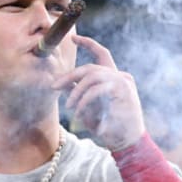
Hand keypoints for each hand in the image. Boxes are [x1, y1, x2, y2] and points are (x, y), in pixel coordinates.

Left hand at [53, 35, 144, 150]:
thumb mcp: (89, 107)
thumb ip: (78, 93)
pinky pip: (97, 89)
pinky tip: (79, 112)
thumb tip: (62, 83)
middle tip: (54, 86)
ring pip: (92, 76)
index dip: (88, 43)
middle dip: (69, 76)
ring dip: (76, 92)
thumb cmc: (108, 126)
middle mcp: (121, 76)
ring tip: (69, 106)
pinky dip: (84, 100)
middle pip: (91, 67)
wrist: (127, 142)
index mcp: (114, 77)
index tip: (73, 38)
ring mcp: (123, 81)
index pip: (102, 54)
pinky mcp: (123, 90)